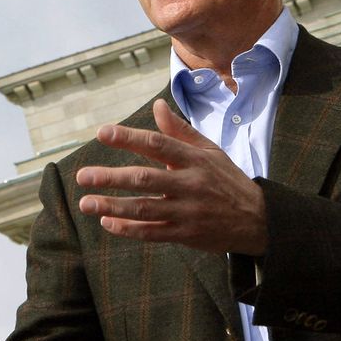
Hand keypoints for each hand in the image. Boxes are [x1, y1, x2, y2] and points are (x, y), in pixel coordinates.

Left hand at [76, 99, 267, 255]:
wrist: (257, 220)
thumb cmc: (227, 180)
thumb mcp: (209, 150)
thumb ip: (180, 131)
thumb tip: (157, 105)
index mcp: (195, 159)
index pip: (157, 144)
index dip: (128, 137)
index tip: (102, 133)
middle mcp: (190, 184)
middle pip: (145, 179)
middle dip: (111, 178)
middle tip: (83, 176)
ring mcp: (188, 211)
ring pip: (145, 209)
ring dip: (113, 206)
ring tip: (87, 203)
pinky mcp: (186, 234)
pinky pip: (152, 232)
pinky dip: (129, 229)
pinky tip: (107, 224)